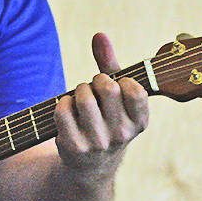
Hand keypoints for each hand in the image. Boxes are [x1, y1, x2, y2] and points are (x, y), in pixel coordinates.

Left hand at [53, 32, 148, 182]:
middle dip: (96, 81)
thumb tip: (99, 34)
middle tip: (95, 90)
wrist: (91, 166)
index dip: (122, 80)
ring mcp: (98, 143)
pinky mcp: (74, 147)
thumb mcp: (116, 95)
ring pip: (83, 97)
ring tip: (81, 99)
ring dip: (78, 91)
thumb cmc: (106, 119)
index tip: (118, 86)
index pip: (135, 89)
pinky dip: (62, 104)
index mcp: (139, 122)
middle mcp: (122, 135)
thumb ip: (110, 63)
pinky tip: (68, 111)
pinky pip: (63, 110)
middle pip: (107, 87)